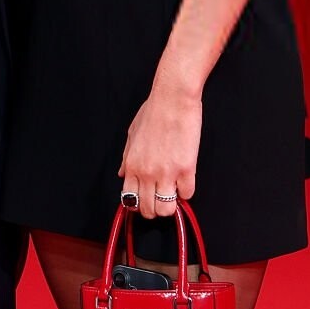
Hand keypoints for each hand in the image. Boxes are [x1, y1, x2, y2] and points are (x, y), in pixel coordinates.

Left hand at [120, 87, 201, 221]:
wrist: (172, 98)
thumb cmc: (153, 112)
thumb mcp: (131, 134)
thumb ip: (126, 158)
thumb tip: (122, 175)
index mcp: (131, 165)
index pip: (130, 201)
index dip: (139, 205)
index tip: (146, 200)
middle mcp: (147, 173)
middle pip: (149, 210)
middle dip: (155, 208)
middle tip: (162, 197)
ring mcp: (167, 172)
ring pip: (167, 209)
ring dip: (171, 204)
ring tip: (174, 192)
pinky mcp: (187, 168)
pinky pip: (187, 194)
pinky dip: (187, 191)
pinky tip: (186, 180)